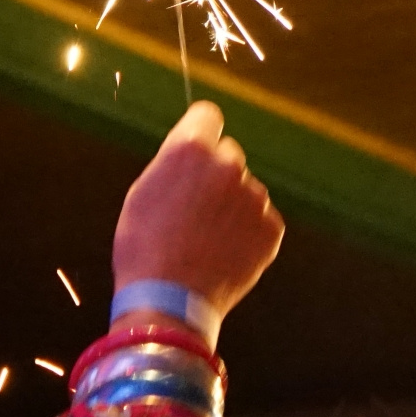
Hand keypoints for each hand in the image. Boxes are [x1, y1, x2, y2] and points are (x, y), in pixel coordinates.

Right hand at [112, 101, 284, 319]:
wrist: (169, 300)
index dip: (200, 132)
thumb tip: (193, 149)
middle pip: (229, 155)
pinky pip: (261, 220)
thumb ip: (174, 162)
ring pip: (246, 190)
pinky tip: (224, 252)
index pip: (207, 115)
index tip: (198, 148)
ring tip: (207, 239)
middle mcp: (229, 165)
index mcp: (191, 149)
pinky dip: (248, 233)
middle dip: (216, 174)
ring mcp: (255, 197)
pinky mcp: (272, 228)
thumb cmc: (144, 246)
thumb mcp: (143, 192)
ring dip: (233, 206)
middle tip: (196, 209)